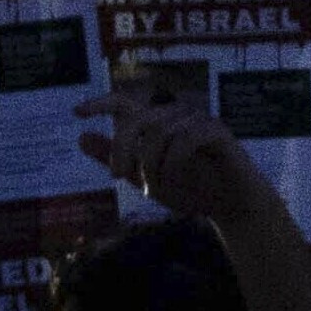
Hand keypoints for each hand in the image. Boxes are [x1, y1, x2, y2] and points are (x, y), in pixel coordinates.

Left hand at [82, 63, 273, 226]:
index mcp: (156, 121)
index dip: (99, 104)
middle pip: (135, 120)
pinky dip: (174, 162)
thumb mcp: (147, 178)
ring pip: (158, 131)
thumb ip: (117, 158)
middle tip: (118, 176)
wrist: (234, 207)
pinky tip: (175, 180)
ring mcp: (197, 119)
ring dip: (152, 165)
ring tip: (155, 189)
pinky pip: (185, 139)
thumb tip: (80, 137)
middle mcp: (174, 114)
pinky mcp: (217, 130)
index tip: (76, 113)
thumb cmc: (192, 190)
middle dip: (122, 149)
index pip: (122, 102)